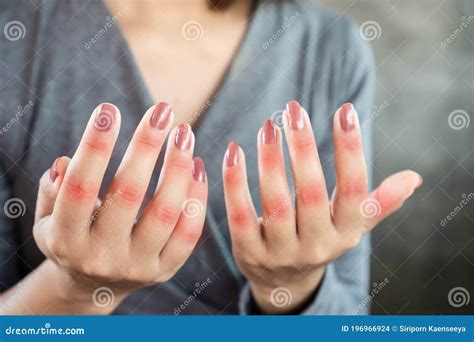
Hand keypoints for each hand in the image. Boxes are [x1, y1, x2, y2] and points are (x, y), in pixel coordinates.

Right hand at [33, 102, 206, 313]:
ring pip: (166, 212)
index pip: (79, 188)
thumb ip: (53, 191)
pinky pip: (189, 231)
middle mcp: (102, 256)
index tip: (109, 109)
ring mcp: (138, 266)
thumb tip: (67, 162)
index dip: (94, 147)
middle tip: (163, 110)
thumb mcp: (48, 219)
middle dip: (147, 146)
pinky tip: (196, 165)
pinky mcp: (165, 269)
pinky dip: (196, 195)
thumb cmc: (72, 237)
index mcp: (66, 240)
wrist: (94, 285)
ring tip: (184, 132)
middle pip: (128, 194)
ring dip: (178, 166)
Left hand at [222, 101, 421, 313]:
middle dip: (304, 148)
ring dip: (270, 161)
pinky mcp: (250, 253)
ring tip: (268, 126)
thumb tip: (413, 178)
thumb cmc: (320, 237)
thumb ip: (378, 202)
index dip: (351, 149)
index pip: (353, 189)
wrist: (284, 281)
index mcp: (346, 233)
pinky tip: (234, 152)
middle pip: (311, 193)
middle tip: (294, 110)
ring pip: (275, 203)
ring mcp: (281, 252)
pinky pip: (240, 216)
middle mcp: (317, 245)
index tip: (344, 110)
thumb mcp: (351, 225)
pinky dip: (235, 182)